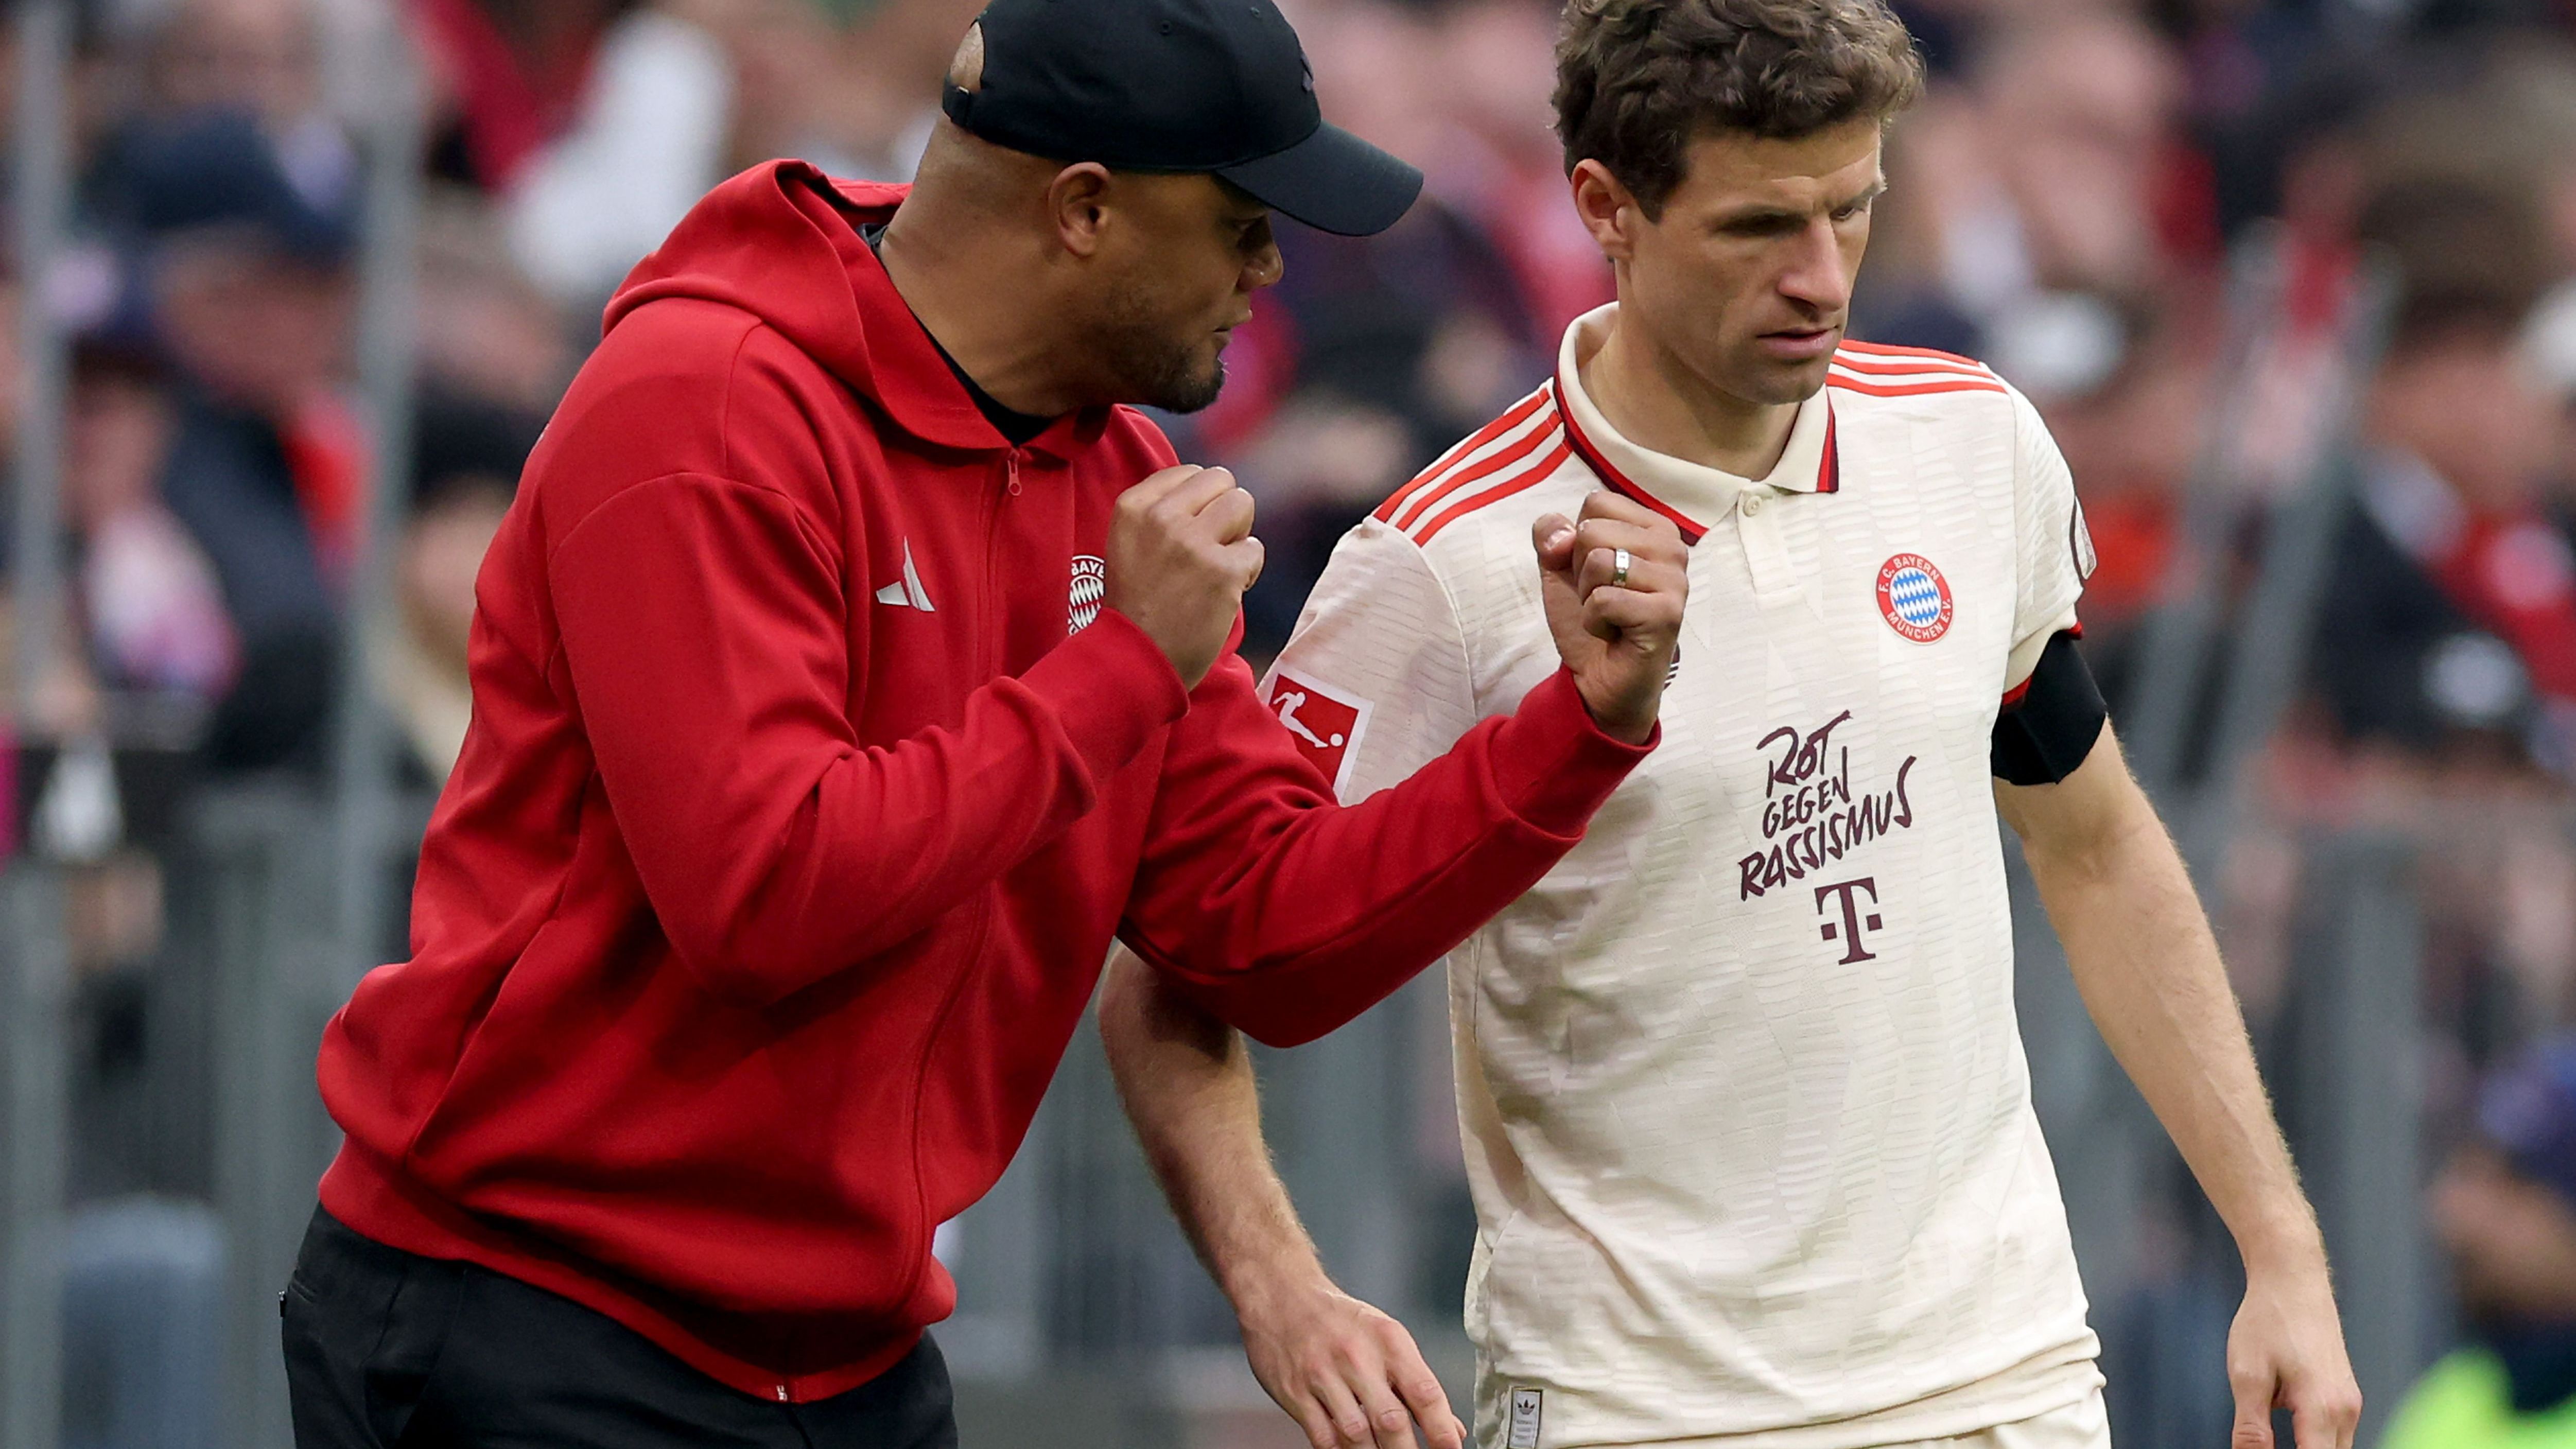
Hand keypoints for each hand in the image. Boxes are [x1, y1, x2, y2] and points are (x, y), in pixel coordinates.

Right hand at [1106, 465, 1265, 689]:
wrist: (1137, 660)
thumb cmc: (1137, 606)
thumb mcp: (1130, 544)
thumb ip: (1162, 512)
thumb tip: (1209, 491)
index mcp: (1134, 507)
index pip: (1189, 473)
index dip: (1201, 502)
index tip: (1190, 532)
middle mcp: (1162, 517)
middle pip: (1222, 481)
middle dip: (1225, 511)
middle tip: (1211, 547)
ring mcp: (1193, 543)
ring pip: (1243, 503)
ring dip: (1239, 536)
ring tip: (1220, 566)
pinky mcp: (1222, 572)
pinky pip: (1255, 551)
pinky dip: (1248, 572)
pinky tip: (1225, 592)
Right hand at [1237, 1275, 1464, 1448]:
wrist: (1281, 1296)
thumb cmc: (1341, 1321)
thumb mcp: (1386, 1338)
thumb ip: (1416, 1384)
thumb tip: (1450, 1428)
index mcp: (1389, 1340)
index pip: (1425, 1392)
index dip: (1441, 1430)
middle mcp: (1357, 1356)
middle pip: (1390, 1420)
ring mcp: (1322, 1375)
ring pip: (1356, 1434)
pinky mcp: (1294, 1392)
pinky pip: (1323, 1436)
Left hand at [1530, 492, 1686, 742]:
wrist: (1600, 677)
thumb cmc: (1589, 617)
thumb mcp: (1559, 568)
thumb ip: (1551, 535)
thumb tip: (1560, 535)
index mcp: (1652, 527)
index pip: (1596, 502)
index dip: (1577, 541)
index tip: (1595, 573)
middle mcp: (1671, 546)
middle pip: (1593, 530)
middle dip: (1581, 571)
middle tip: (1602, 598)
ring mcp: (1675, 580)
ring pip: (1599, 562)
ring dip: (1588, 597)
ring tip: (1609, 615)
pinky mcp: (1666, 613)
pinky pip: (1604, 600)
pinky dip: (1594, 621)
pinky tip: (1614, 633)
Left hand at [2227, 1257, 2360, 1448]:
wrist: (2292, 1281)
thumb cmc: (2267, 1322)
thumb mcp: (2248, 1376)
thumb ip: (2251, 1428)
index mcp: (2323, 1409)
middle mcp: (2346, 1411)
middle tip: (2261, 1439)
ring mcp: (2350, 1404)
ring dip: (2306, 1447)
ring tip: (2268, 1412)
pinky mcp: (2346, 1396)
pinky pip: (2333, 1433)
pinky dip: (2312, 1438)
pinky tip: (2281, 1411)